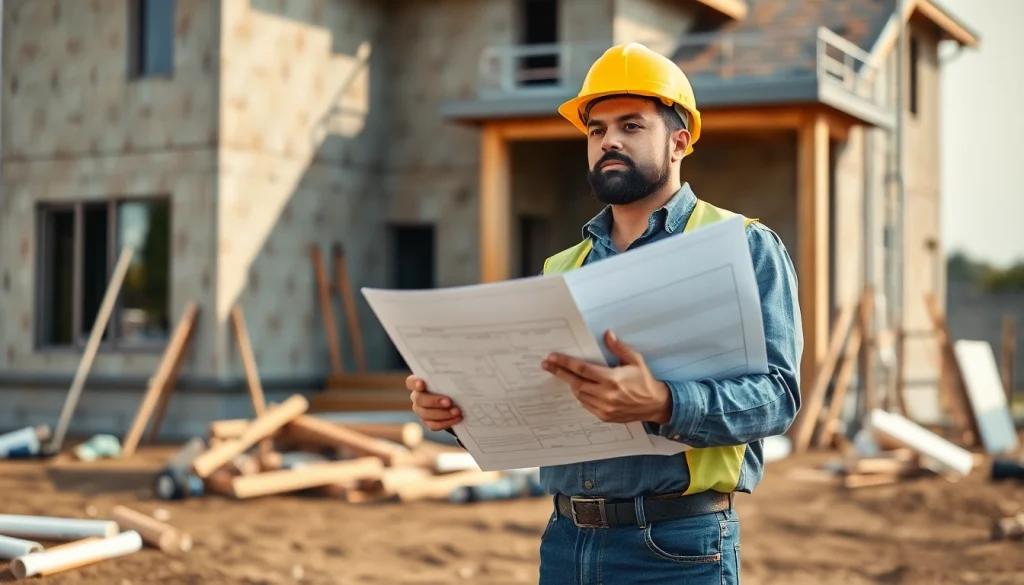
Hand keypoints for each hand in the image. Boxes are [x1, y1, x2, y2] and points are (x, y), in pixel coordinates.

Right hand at [407, 375, 462, 430]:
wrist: (459, 402)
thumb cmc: (454, 385)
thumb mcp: (453, 379)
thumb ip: (451, 376)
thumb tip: (463, 370)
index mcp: (420, 384)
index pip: (411, 382)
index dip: (414, 383)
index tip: (422, 384)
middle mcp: (417, 397)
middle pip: (420, 400)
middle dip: (434, 401)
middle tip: (449, 402)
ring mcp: (421, 411)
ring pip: (426, 414)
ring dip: (443, 414)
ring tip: (457, 412)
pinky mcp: (428, 422)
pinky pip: (433, 425)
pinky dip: (445, 422)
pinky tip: (456, 419)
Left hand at [541, 330, 671, 424]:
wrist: (655, 405)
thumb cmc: (644, 381)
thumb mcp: (635, 360)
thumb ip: (619, 348)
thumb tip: (607, 334)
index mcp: (612, 379)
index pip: (582, 369)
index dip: (565, 363)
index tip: (552, 357)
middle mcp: (606, 395)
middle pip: (575, 382)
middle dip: (559, 372)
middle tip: (547, 364)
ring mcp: (604, 408)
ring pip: (579, 394)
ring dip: (571, 383)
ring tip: (564, 374)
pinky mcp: (604, 416)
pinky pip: (585, 405)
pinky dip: (580, 395)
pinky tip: (579, 387)